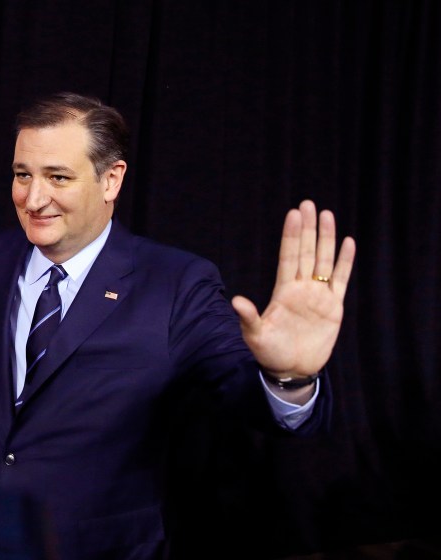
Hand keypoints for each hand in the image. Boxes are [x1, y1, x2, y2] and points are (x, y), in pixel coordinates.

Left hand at [231, 200, 355, 379]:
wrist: (291, 369)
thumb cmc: (269, 352)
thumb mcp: (255, 335)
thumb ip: (248, 317)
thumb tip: (235, 300)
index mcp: (282, 291)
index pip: (288, 257)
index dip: (291, 236)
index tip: (293, 214)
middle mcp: (301, 288)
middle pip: (306, 252)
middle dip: (308, 229)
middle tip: (309, 204)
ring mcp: (318, 295)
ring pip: (324, 261)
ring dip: (326, 239)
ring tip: (327, 215)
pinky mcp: (334, 307)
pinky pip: (341, 280)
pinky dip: (345, 262)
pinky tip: (348, 242)